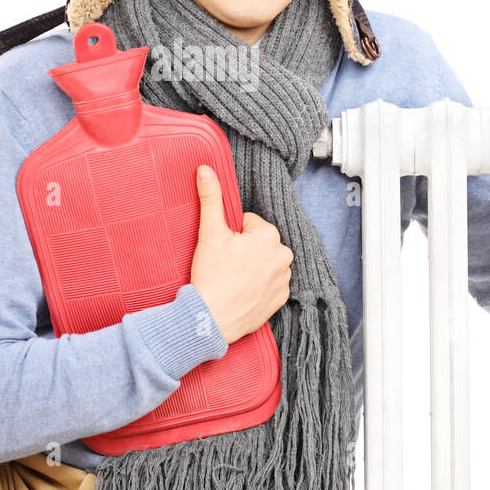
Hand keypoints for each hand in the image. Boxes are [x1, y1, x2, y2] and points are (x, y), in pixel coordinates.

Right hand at [189, 164, 292, 344]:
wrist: (210, 319)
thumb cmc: (211, 276)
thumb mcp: (209, 233)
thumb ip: (211, 198)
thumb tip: (206, 169)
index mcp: (270, 236)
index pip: (248, 223)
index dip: (231, 234)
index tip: (222, 249)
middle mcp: (284, 256)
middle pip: (258, 242)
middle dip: (243, 249)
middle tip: (225, 264)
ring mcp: (284, 279)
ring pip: (264, 261)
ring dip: (252, 266)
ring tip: (232, 279)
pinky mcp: (281, 299)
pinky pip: (270, 283)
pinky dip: (258, 285)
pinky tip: (242, 291)